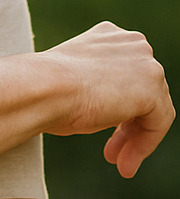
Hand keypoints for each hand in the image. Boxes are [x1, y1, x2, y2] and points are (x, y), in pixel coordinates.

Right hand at [41, 22, 173, 176]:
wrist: (39, 88)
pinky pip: (159, 122)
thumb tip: (103, 109)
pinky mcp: (152, 88)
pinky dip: (145, 144)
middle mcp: (133, 43)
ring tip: (119, 163)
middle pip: (143, 91)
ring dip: (135, 138)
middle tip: (111, 153)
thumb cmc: (41, 89)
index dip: (118, 106)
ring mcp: (146, 63)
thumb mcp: (72, 82)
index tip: (103, 130)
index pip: (127, 74)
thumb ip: (95, 87)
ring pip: (153, 107)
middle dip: (127, 125)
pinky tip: (125, 164)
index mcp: (109, 35)